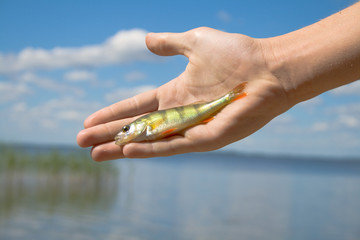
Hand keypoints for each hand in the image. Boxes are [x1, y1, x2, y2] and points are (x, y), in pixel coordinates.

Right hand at [77, 27, 290, 159]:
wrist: (269, 66)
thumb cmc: (238, 54)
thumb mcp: (195, 42)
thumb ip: (170, 44)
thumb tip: (146, 40)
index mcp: (175, 94)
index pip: (136, 106)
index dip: (113, 113)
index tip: (88, 121)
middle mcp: (180, 114)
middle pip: (137, 127)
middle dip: (109, 135)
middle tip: (81, 144)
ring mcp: (193, 127)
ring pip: (151, 141)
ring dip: (123, 148)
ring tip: (96, 155)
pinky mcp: (207, 137)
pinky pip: (174, 146)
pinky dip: (151, 149)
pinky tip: (128, 150)